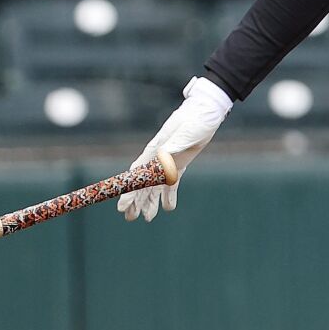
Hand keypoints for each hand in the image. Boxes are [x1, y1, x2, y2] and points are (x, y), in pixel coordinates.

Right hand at [117, 76, 232, 221]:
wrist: (206, 111)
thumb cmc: (195, 118)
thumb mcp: (185, 132)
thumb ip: (173, 147)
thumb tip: (162, 160)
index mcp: (155, 151)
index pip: (137, 175)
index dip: (129, 191)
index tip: (122, 205)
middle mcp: (158, 158)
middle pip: (142, 184)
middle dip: (135, 201)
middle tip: (129, 217)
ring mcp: (169, 161)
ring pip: (156, 186)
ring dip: (150, 201)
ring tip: (148, 218)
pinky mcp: (180, 163)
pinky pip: (172, 183)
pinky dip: (170, 196)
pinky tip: (168, 208)